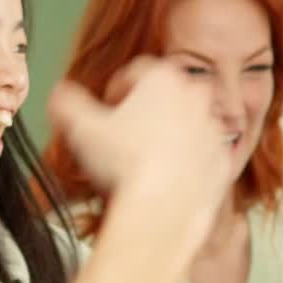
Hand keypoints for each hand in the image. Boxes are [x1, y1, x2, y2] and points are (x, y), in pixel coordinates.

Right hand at [48, 61, 229, 250]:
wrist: (164, 209)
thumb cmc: (125, 165)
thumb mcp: (81, 128)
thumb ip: (66, 103)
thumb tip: (60, 94)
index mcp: (162, 77)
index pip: (134, 73)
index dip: (116, 91)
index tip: (108, 111)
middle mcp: (195, 96)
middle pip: (164, 96)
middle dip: (146, 111)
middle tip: (126, 136)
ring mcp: (214, 128)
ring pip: (185, 126)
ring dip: (167, 137)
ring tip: (144, 161)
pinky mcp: (223, 159)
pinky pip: (201, 156)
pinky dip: (186, 163)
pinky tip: (165, 180)